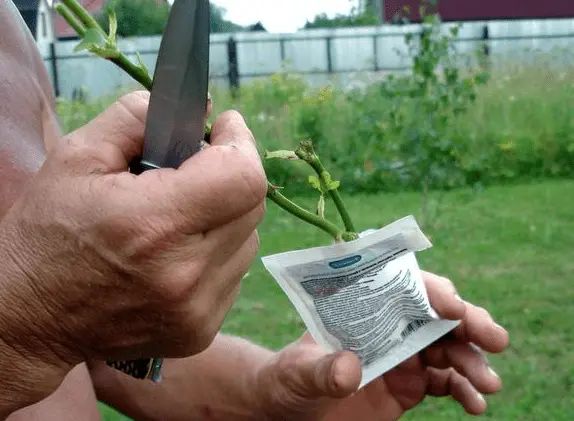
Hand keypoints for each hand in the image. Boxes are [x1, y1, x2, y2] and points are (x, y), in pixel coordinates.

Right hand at [0, 91, 265, 396]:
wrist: (28, 320)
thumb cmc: (47, 234)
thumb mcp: (76, 158)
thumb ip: (138, 118)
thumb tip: (198, 110)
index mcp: (154, 225)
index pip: (243, 178)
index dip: (241, 145)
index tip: (226, 127)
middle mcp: (186, 274)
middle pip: (251, 206)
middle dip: (232, 174)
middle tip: (199, 165)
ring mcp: (197, 310)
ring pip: (247, 240)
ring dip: (226, 215)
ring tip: (182, 213)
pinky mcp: (200, 332)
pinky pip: (233, 273)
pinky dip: (218, 252)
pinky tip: (180, 251)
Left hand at [254, 271, 508, 420]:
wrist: (291, 410)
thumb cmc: (289, 379)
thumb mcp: (298, 372)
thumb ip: (321, 370)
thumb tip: (348, 367)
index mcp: (363, 309)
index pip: (402, 286)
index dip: (430, 291)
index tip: (452, 305)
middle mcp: (389, 326)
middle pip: (436, 314)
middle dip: (469, 321)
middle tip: (494, 337)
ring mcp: (404, 354)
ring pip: (449, 347)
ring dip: (473, 360)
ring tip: (489, 383)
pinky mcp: (411, 385)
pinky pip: (446, 382)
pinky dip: (465, 389)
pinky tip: (475, 402)